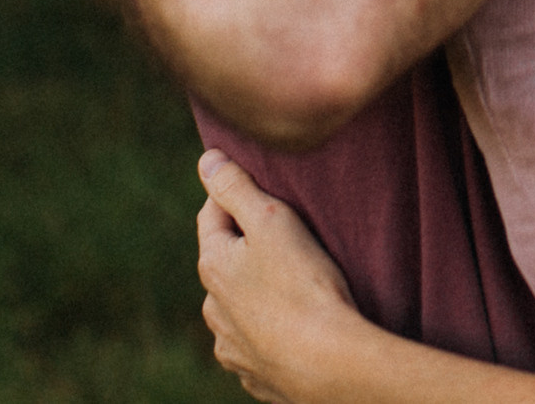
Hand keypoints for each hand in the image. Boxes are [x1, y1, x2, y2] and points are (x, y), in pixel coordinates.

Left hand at [197, 150, 361, 403]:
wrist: (327, 363)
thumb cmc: (303, 285)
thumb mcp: (272, 221)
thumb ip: (236, 187)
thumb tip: (206, 160)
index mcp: (213, 266)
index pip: (212, 214)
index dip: (234, 195)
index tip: (262, 188)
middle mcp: (213, 309)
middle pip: (224, 262)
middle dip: (246, 247)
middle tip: (287, 237)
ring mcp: (231, 346)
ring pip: (237, 307)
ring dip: (255, 293)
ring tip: (293, 286)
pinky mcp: (254, 374)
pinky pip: (256, 344)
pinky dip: (269, 332)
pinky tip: (294, 328)